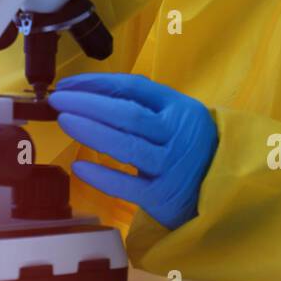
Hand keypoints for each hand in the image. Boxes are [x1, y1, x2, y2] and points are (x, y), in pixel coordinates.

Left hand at [49, 73, 217, 229]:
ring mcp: (170, 166)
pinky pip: (126, 185)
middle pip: (127, 114)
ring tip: (64, 121)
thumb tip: (92, 91)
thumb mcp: (178, 116)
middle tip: (58, 101)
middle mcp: (176, 134)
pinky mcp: (162, 196)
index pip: (133, 88)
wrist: (223, 189)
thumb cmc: (191, 146)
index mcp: (178, 108)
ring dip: (91, 131)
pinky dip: (102, 175)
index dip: (97, 83)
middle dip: (88, 104)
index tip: (68, 85)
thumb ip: (145, 104)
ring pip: (126, 146)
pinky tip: (78, 166)